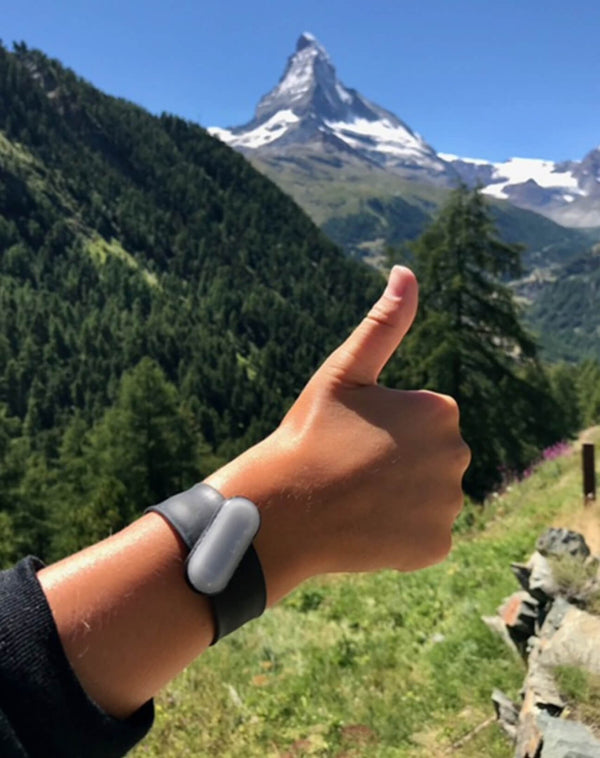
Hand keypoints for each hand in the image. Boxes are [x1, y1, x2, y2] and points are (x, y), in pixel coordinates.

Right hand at [206, 267, 469, 599]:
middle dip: (402, 461)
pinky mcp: (436, 546)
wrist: (284, 510)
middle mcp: (457, 456)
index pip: (426, 419)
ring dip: (403, 498)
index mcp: (441, 411)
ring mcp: (447, 505)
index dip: (388, 427)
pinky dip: (404, 533)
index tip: (356, 436)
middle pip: (432, 457)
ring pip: (429, 496)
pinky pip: (426, 534)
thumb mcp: (345, 371)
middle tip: (354, 467)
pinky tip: (369, 525)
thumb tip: (406, 270)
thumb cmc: (310, 434)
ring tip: (359, 498)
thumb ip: (384, 324)